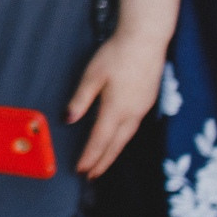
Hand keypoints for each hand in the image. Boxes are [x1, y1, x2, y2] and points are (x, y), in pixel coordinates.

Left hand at [68, 31, 168, 177]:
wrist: (146, 40)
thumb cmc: (117, 54)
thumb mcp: (93, 75)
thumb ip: (81, 99)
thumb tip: (69, 119)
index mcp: (116, 108)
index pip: (100, 140)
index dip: (90, 157)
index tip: (81, 170)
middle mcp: (132, 113)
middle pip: (116, 145)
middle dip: (102, 162)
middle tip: (91, 176)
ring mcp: (142, 108)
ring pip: (126, 138)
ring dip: (113, 152)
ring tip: (102, 163)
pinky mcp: (148, 101)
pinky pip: (133, 128)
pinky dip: (123, 139)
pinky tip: (118, 139)